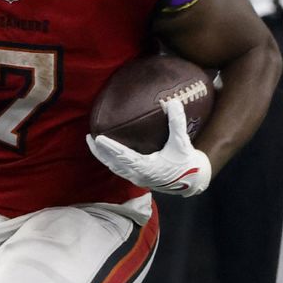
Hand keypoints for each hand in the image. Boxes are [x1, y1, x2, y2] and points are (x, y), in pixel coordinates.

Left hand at [86, 97, 211, 196]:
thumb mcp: (181, 142)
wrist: (192, 180)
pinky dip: (111, 160)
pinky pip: (119, 170)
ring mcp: (137, 178)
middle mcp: (138, 175)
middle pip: (113, 163)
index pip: (123, 156)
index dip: (110, 147)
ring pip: (114, 168)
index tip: (98, 138)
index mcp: (147, 167)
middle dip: (100, 152)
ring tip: (93, 143)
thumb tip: (172, 102)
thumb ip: (176, 122)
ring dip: (103, 157)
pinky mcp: (138, 178)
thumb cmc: (185, 161)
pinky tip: (107, 152)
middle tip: (89, 137)